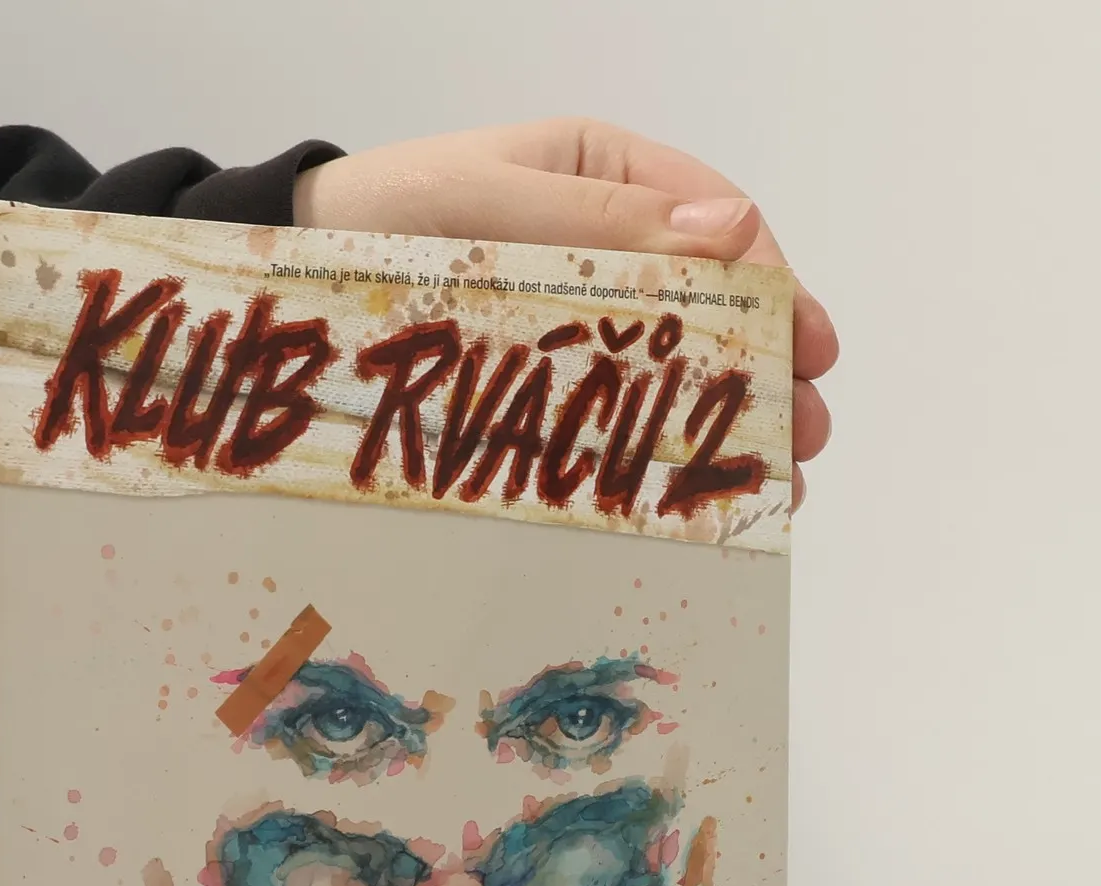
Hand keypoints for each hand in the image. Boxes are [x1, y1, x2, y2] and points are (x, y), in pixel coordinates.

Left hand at [296, 119, 836, 508]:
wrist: (289, 271)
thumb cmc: (381, 215)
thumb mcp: (488, 199)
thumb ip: (599, 219)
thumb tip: (730, 231)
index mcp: (606, 178)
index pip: (718, 226)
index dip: (774, 288)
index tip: (811, 344)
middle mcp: (603, 250)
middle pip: (710, 310)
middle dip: (765, 371)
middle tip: (802, 436)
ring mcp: (572, 322)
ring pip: (670, 370)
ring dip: (726, 424)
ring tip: (770, 482)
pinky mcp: (536, 384)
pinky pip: (608, 414)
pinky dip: (654, 451)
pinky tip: (688, 492)